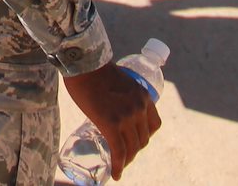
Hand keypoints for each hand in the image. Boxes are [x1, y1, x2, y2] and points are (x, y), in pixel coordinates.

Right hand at [63, 60, 161, 178]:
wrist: (84, 64)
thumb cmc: (95, 70)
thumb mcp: (120, 82)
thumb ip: (123, 95)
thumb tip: (113, 104)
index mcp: (144, 97)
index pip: (154, 126)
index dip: (145, 137)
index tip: (134, 141)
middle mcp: (139, 108)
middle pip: (142, 139)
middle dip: (134, 150)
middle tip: (122, 154)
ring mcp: (127, 117)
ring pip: (131, 148)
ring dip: (126, 160)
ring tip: (118, 166)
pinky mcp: (112, 124)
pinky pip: (119, 151)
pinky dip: (118, 165)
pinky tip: (116, 174)